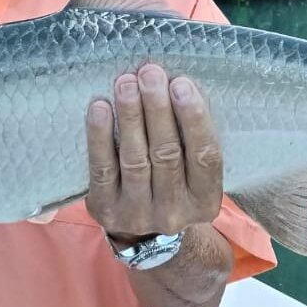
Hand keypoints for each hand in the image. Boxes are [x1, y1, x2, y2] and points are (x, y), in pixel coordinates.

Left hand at [85, 63, 223, 241]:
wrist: (142, 233)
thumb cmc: (172, 183)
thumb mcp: (192, 171)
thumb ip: (189, 136)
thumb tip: (172, 82)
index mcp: (205, 201)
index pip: (206, 156)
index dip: (194, 118)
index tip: (181, 84)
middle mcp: (174, 212)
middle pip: (167, 153)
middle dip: (157, 108)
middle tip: (150, 73)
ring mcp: (138, 214)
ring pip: (135, 158)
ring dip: (130, 115)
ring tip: (126, 82)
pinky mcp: (106, 209)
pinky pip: (102, 168)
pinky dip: (100, 136)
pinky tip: (100, 107)